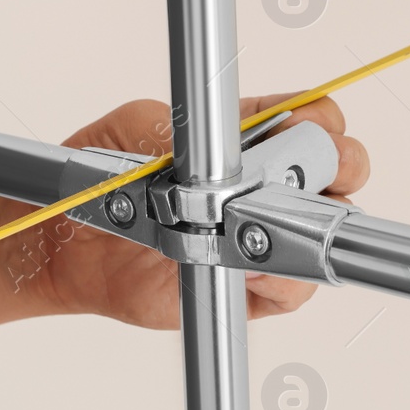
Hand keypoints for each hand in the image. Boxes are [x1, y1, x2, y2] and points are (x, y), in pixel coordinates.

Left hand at [24, 95, 368, 327]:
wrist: (68, 239)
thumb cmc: (105, 175)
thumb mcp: (140, 129)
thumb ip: (187, 132)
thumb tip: (222, 149)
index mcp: (251, 136)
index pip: (315, 120)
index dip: (321, 123)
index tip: (311, 126)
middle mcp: (266, 185)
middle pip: (340, 172)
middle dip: (341, 166)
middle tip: (319, 169)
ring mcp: (260, 237)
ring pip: (323, 231)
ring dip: (309, 221)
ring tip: (271, 216)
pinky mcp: (247, 289)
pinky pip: (291, 288)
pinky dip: (283, 276)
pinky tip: (256, 263)